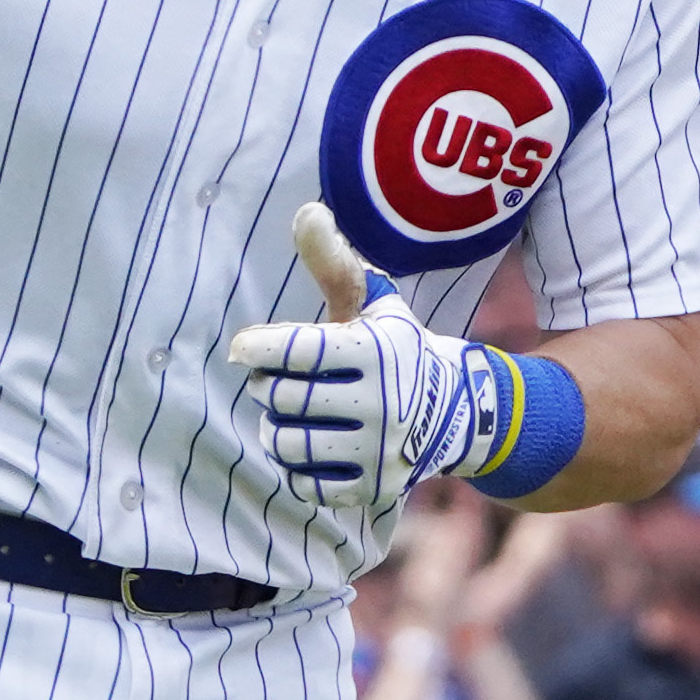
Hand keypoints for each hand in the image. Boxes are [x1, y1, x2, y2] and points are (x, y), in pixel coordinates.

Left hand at [227, 205, 517, 513]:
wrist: (457, 411)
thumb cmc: (396, 349)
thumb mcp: (374, 303)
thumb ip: (334, 264)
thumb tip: (306, 212)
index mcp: (376, 350)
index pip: (294, 350)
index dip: (255, 348)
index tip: (243, 349)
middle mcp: (382, 401)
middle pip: (283, 398)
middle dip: (268, 388)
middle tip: (273, 383)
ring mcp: (379, 449)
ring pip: (288, 444)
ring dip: (276, 429)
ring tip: (287, 416)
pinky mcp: (375, 487)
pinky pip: (307, 484)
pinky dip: (297, 467)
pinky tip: (308, 448)